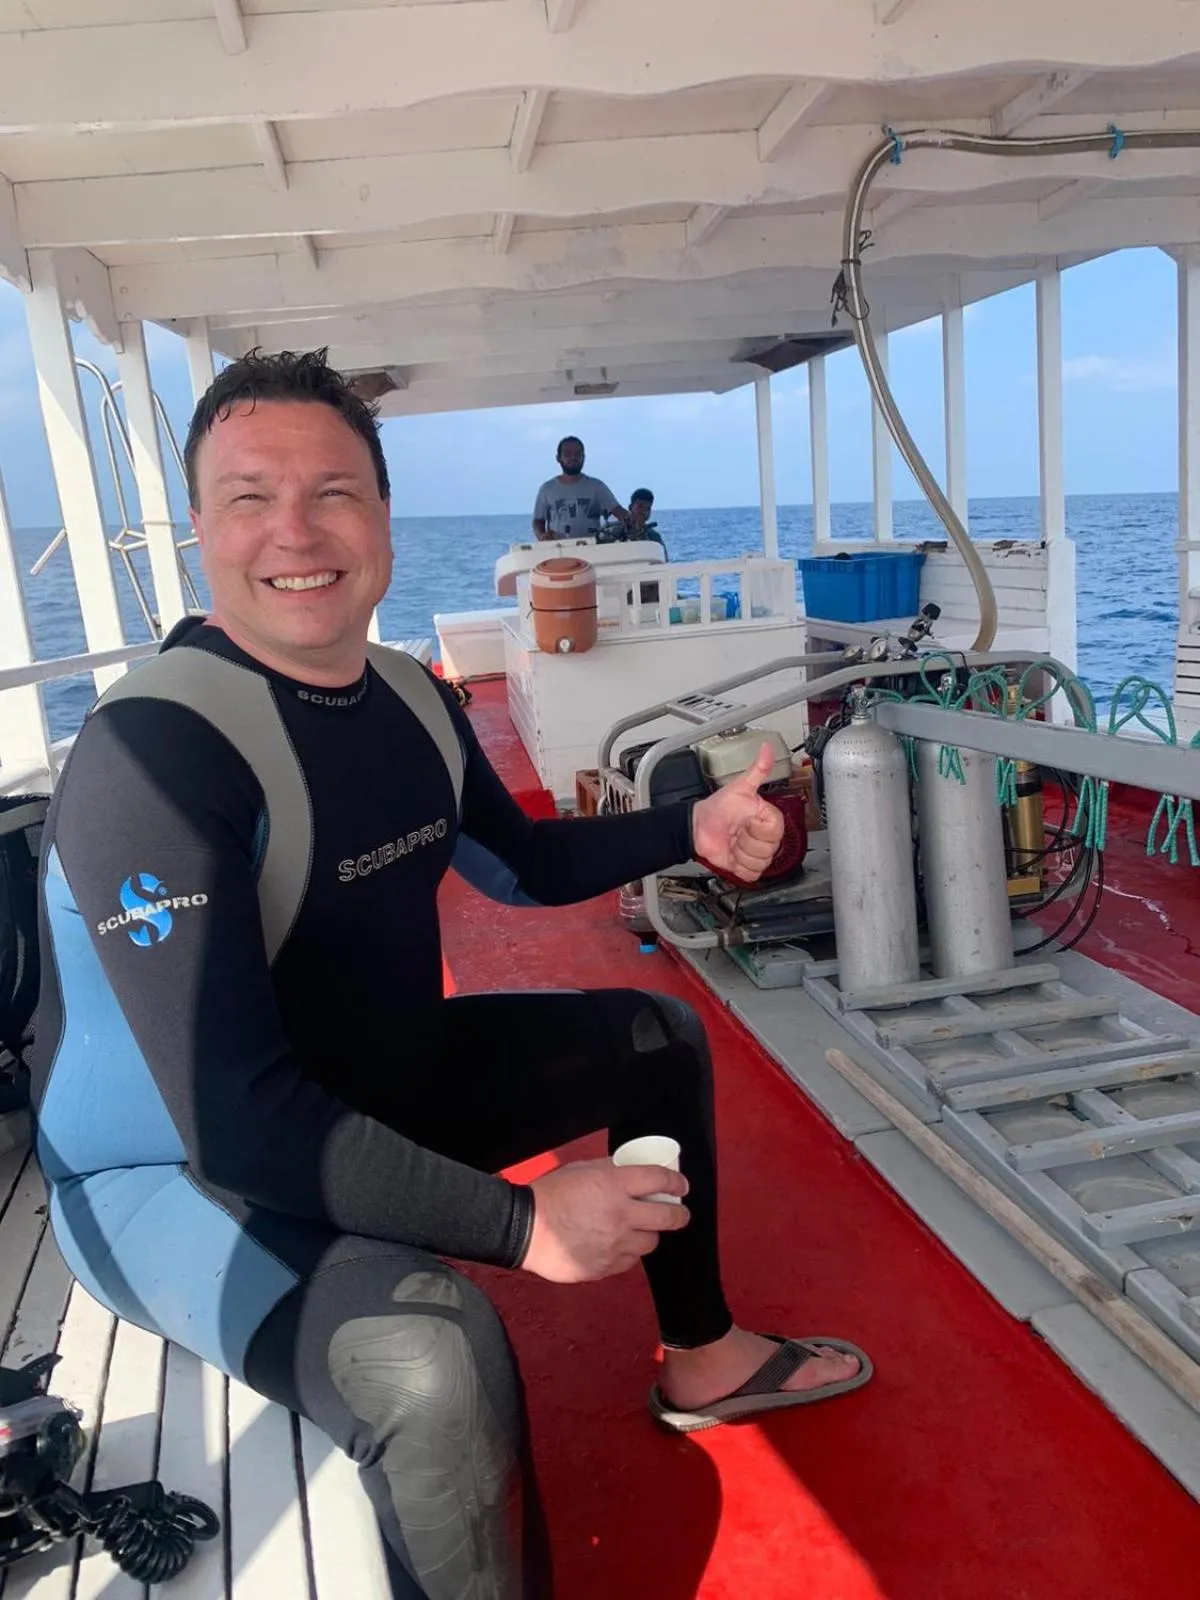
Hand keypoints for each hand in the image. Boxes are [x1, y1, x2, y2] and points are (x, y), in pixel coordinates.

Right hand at [521, 1158, 689, 1283]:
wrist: (525, 1230)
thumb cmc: (550, 1195)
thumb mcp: (581, 1169)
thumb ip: (610, 1170)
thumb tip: (631, 1169)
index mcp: (614, 1185)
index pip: (659, 1180)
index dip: (676, 1182)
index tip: (681, 1186)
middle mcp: (621, 1215)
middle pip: (668, 1217)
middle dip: (679, 1214)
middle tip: (679, 1213)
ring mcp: (616, 1245)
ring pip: (651, 1242)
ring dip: (649, 1234)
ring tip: (640, 1230)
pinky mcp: (606, 1267)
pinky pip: (630, 1260)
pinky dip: (629, 1252)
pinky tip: (619, 1245)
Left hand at [690, 741, 783, 881]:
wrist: (698, 827)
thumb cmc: (717, 807)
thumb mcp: (738, 787)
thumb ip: (757, 770)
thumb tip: (766, 748)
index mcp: (768, 819)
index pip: (775, 831)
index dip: (758, 828)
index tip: (746, 820)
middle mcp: (765, 838)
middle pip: (769, 850)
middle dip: (747, 840)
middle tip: (736, 831)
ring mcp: (756, 854)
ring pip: (761, 863)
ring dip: (742, 853)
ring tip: (733, 842)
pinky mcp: (746, 868)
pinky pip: (752, 875)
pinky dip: (739, 868)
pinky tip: (732, 855)